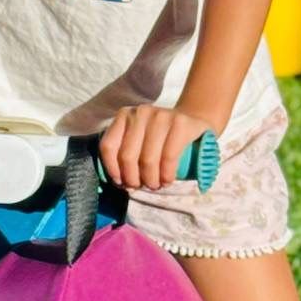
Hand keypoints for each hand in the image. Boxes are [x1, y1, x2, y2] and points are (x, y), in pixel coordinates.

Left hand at [98, 105, 215, 191]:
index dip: (112, 169)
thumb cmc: (161, 137)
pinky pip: (168, 157)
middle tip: (141, 187)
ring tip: (155, 185)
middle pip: (127, 156)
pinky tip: (167, 180)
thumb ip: (125, 150)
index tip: (121, 182)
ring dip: (151, 180)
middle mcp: (140, 113)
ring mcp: (161, 115)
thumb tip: (119, 181)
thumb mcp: (139, 137)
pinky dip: (166, 174)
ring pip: (147, 159)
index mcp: (124, 116)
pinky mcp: (180, 123)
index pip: (108, 146)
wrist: (192, 121)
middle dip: (133, 179)